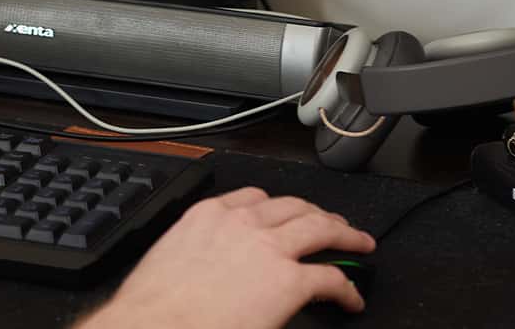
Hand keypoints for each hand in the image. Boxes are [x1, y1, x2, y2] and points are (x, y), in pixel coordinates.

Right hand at [77, 187, 375, 328]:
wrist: (155, 326)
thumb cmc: (156, 306)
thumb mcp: (174, 259)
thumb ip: (199, 252)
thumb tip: (209, 269)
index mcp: (209, 216)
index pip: (254, 198)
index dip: (278, 207)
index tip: (286, 213)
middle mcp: (242, 223)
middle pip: (294, 206)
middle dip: (318, 214)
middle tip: (333, 225)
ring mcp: (269, 248)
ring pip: (320, 229)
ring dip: (344, 235)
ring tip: (358, 244)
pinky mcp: (289, 281)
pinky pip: (330, 277)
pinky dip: (346, 287)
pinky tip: (351, 297)